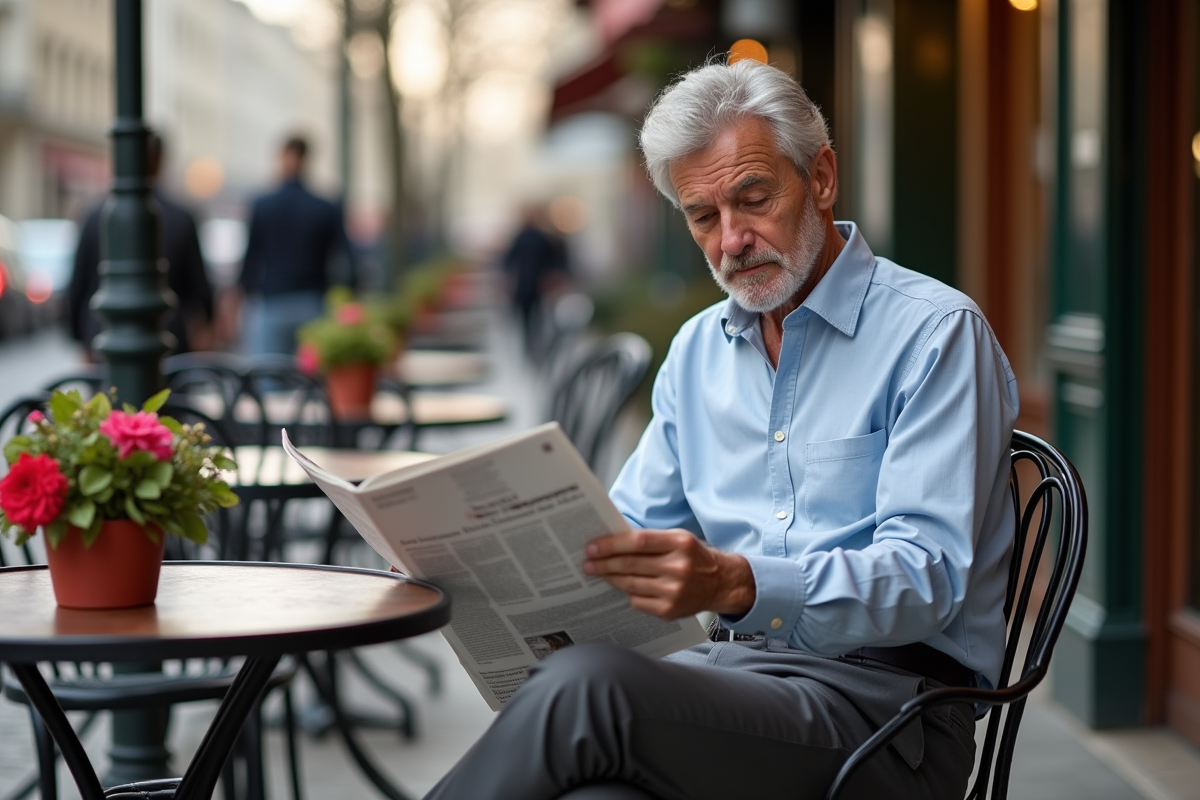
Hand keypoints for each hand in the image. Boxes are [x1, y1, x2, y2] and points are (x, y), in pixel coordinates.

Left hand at [583, 529, 755, 619]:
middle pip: (631, 564)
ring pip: (631, 584)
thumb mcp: (678, 539)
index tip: (592, 547)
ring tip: (597, 573)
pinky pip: (638, 601)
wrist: (721, 583)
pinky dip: (627, 593)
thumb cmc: (694, 557)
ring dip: (610, 578)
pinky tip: (620, 587)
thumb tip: (612, 541)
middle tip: (587, 563)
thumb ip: (650, 539)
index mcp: (680, 543)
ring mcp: (675, 591)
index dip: (612, 544)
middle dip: (604, 563)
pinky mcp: (670, 610)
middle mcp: (679, 567)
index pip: (638, 541)